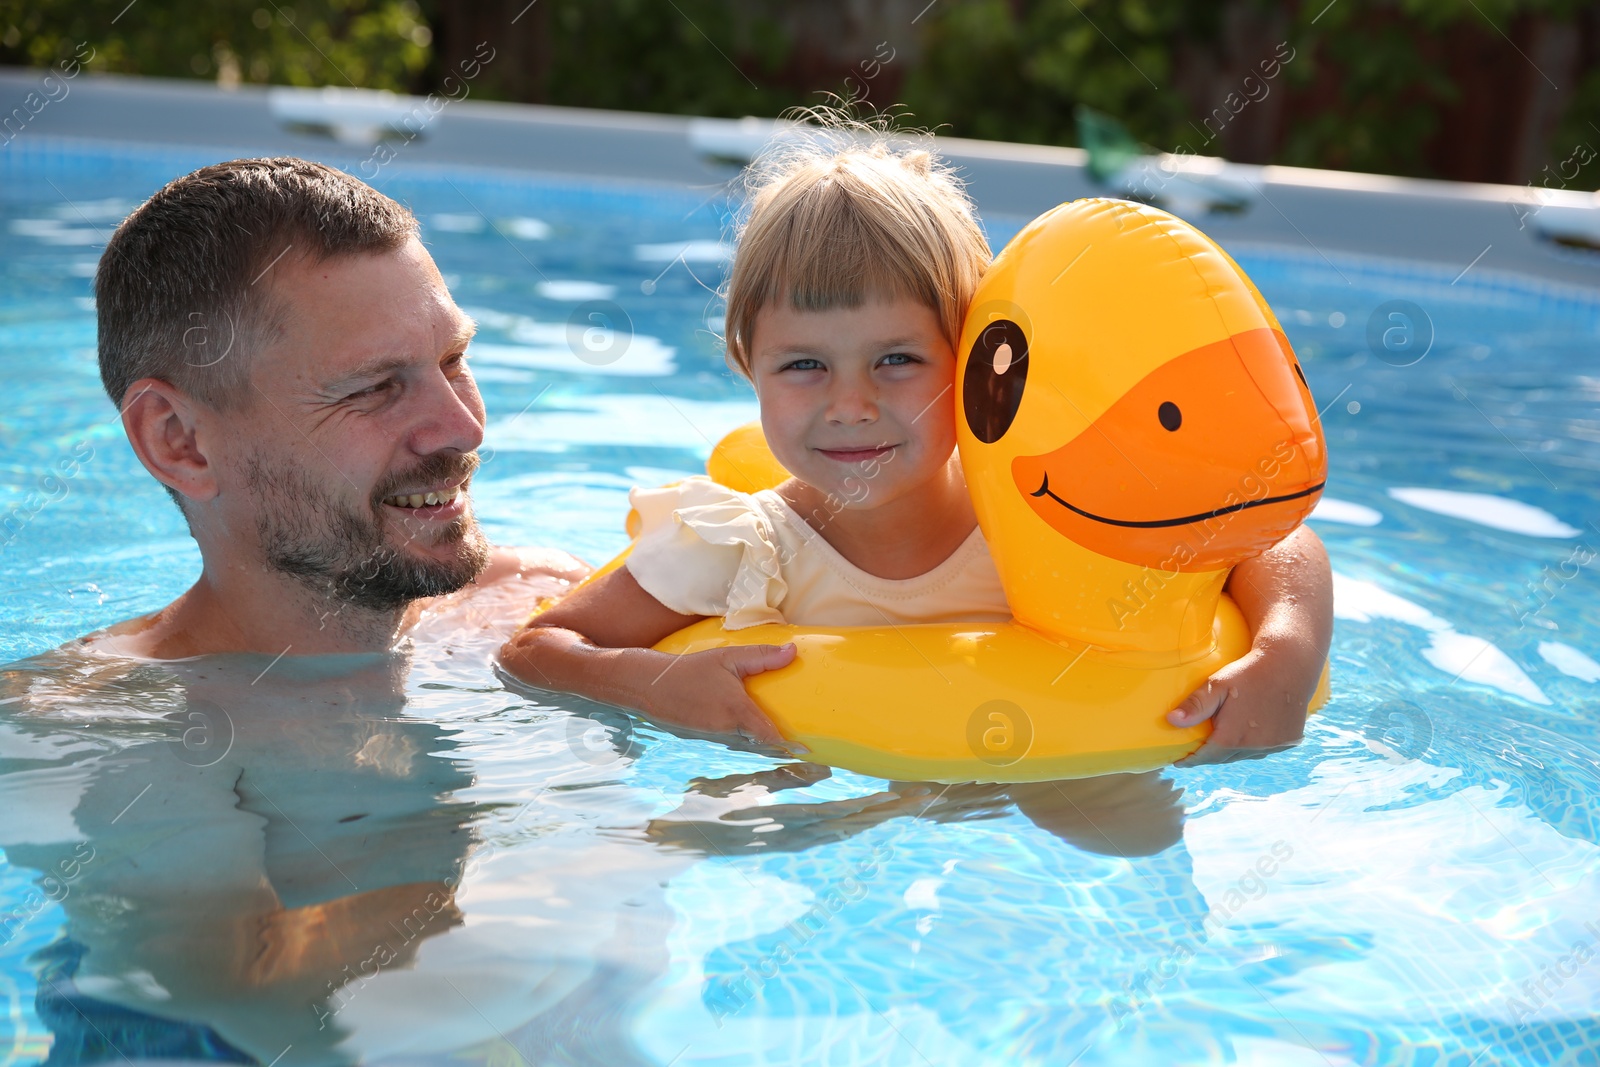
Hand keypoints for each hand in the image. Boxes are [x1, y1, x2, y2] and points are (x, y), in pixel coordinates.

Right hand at [636, 643, 796, 746]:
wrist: (650, 686)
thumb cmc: (691, 670)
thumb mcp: (727, 657)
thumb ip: (762, 656)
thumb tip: (793, 652)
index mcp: (736, 710)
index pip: (768, 736)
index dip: (788, 745)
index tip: (806, 750)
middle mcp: (727, 729)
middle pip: (760, 744)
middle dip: (779, 747)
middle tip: (802, 748)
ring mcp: (715, 737)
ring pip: (746, 745)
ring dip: (762, 744)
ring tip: (784, 745)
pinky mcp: (705, 740)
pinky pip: (731, 743)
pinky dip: (744, 741)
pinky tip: (752, 733)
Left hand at [1168, 648, 1308, 766]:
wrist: (1290, 664)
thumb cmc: (1248, 673)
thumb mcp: (1217, 686)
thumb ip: (1195, 706)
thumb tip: (1171, 721)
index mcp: (1232, 738)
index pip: (1206, 757)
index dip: (1192, 760)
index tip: (1180, 763)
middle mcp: (1254, 747)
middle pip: (1226, 758)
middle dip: (1210, 757)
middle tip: (1198, 752)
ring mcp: (1274, 746)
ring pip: (1246, 756)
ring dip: (1233, 752)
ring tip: (1221, 745)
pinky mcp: (1289, 741)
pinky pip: (1265, 750)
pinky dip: (1254, 747)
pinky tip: (1248, 738)